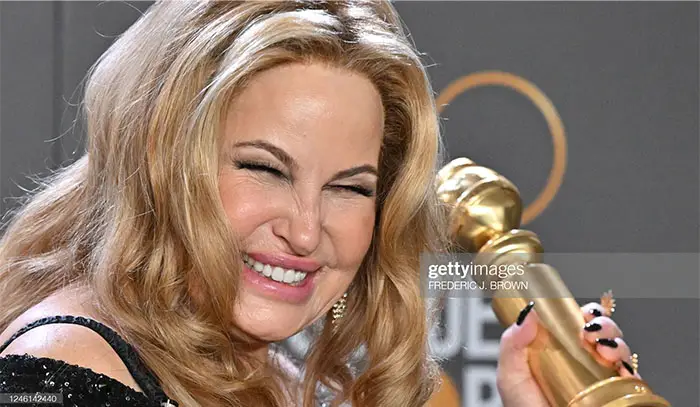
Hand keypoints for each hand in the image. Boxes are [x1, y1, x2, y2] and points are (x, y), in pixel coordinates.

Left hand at [495, 301, 640, 406]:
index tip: (583, 313)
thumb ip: (512, 344)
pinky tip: (619, 368)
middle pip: (602, 332)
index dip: (584, 313)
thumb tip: (529, 312)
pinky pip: (631, 378)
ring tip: (604, 350)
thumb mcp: (510, 376)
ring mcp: (599, 378)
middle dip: (604, 324)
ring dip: (616, 343)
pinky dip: (629, 368)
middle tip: (592, 330)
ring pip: (618, 350)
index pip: (576, 322)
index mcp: (556, 350)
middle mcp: (581, 361)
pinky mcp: (615, 396)